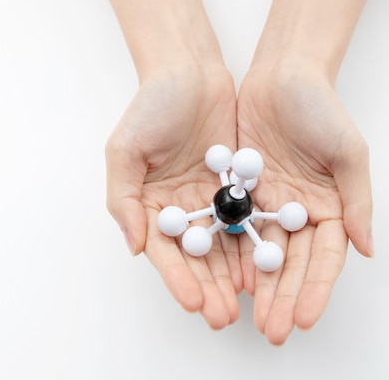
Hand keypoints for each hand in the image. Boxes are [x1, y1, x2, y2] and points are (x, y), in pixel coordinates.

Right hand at [105, 64, 241, 328]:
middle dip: (209, 287)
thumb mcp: (125, 149)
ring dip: (233, 275)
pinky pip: (248, 218)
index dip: (177, 279)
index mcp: (150, 206)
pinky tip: (264, 265)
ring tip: (246, 304)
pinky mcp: (238, 186)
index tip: (193, 303)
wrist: (190, 72)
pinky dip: (254, 242)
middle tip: (224, 316)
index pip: (164, 252)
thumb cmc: (151, 106)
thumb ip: (124, 198)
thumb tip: (135, 245)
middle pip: (196, 257)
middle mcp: (180, 209)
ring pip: (224, 245)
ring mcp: (211, 199)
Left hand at [237, 63, 373, 344]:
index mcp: (330, 207)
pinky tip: (225, 279)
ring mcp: (268, 205)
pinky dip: (230, 254)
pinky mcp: (240, 192)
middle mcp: (299, 212)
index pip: (324, 258)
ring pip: (262, 253)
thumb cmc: (322, 109)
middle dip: (282, 298)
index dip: (316, 290)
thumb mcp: (349, 152)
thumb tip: (369, 249)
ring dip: (256, 287)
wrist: (281, 75)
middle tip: (271, 331)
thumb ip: (357, 201)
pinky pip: (234, 228)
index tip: (303, 319)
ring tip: (246, 318)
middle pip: (291, 264)